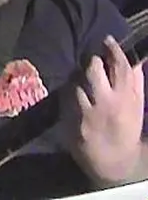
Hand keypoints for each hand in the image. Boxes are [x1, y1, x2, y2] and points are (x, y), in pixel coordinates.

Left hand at [61, 35, 145, 183]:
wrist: (111, 161)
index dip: (114, 50)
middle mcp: (106, 103)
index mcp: (127, 100)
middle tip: (93, 62)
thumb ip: (134, 83)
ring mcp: (86, 110)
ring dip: (78, 77)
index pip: (121, 67)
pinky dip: (68, 91)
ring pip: (76, 80)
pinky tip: (73, 96)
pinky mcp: (69, 117)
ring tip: (83, 83)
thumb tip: (134, 59)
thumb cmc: (125, 130)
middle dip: (92, 62)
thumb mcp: (136, 107)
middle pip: (94, 69)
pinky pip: (65, 93)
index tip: (107, 41)